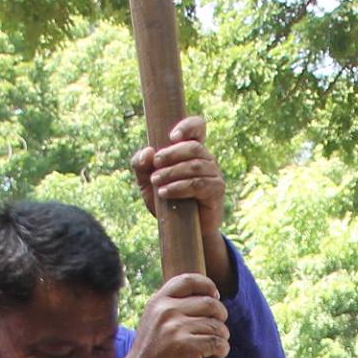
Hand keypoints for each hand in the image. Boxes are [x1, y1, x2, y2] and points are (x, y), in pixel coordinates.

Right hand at [119, 273, 230, 357]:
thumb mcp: (153, 320)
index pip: (188, 280)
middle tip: (219, 327)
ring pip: (216, 325)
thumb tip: (202, 297)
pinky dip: (223, 349)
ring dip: (223, 335)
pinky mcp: (187, 347)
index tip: (215, 295)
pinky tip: (219, 354)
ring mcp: (176, 328)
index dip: (208, 285)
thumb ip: (170, 307)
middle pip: (210, 303)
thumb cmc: (150, 353)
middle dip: (221, 315)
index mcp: (158, 301)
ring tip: (219, 343)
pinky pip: (217, 342)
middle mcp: (167, 311)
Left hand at [132, 116, 225, 240]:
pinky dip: (179, 187)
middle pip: (194, 147)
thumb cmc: (166, 201)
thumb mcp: (147, 182)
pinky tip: (165, 193)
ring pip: (194, 166)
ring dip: (172, 173)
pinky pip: (198, 184)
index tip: (172, 136)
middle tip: (155, 164)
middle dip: (171, 154)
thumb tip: (148, 152)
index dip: (188, 126)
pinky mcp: (216, 190)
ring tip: (157, 182)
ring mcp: (214, 174)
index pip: (198, 127)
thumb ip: (141, 166)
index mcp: (191, 151)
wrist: (181, 231)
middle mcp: (206, 159)